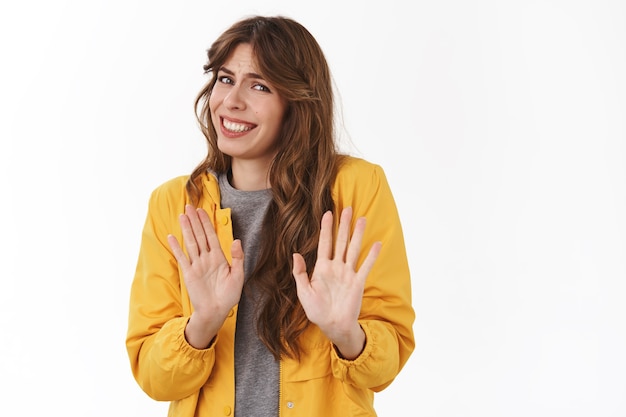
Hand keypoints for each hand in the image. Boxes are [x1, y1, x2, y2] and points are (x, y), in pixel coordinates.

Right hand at [167, 204, 244, 346]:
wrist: (217, 311)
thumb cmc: (229, 295)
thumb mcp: (238, 276)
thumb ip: (237, 258)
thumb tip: (236, 240)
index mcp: (219, 257)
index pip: (211, 235)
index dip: (207, 222)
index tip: (202, 210)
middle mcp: (207, 258)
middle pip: (199, 235)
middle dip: (195, 220)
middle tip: (189, 206)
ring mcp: (197, 265)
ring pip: (191, 242)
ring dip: (186, 229)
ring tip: (182, 215)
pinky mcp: (189, 273)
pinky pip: (182, 257)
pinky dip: (176, 247)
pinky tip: (172, 237)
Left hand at [292, 207, 380, 358]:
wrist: (332, 326)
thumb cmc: (316, 310)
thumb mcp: (303, 292)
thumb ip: (300, 273)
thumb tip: (295, 254)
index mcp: (322, 268)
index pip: (324, 243)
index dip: (326, 228)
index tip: (327, 213)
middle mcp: (336, 267)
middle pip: (341, 241)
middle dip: (343, 224)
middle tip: (347, 208)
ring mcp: (348, 273)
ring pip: (353, 249)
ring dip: (357, 234)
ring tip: (362, 219)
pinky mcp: (358, 282)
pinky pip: (366, 266)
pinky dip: (372, 256)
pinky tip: (377, 243)